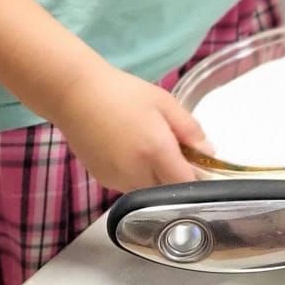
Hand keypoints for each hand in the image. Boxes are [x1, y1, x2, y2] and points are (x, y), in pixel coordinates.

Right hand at [51, 61, 213, 191]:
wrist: (76, 95)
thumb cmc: (123, 93)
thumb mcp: (164, 102)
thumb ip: (189, 129)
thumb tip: (208, 152)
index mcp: (156, 151)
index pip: (186, 183)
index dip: (198, 177)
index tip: (201, 164)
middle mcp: (136, 173)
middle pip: (168, 191)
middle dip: (176, 177)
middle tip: (176, 152)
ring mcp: (117, 180)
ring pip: (148, 191)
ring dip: (156, 178)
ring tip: (150, 149)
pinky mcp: (102, 180)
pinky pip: (129, 186)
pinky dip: (137, 176)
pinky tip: (130, 152)